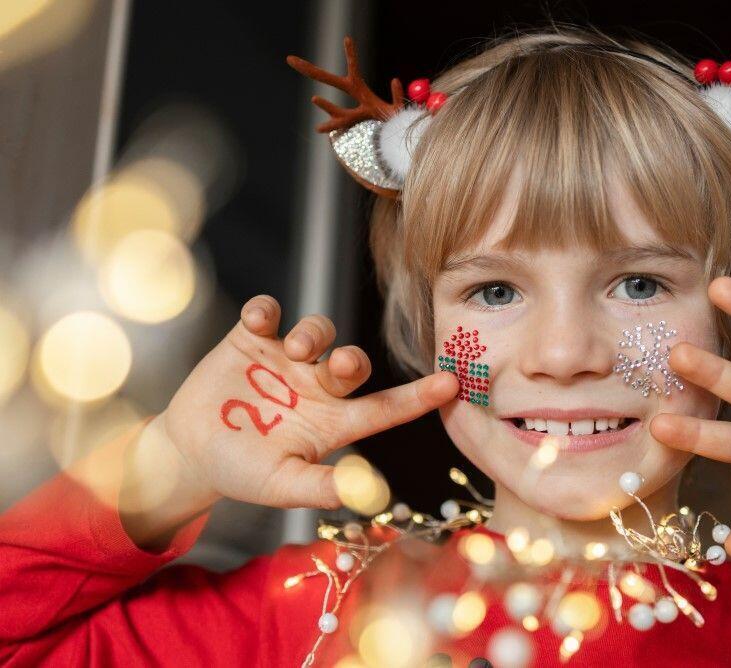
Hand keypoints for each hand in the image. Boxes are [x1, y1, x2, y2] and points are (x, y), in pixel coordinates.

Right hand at [158, 295, 457, 510]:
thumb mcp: (281, 486)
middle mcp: (318, 384)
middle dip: (352, 359)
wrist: (190, 452)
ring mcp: (286, 358)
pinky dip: (265, 310)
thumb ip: (320, 488)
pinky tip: (257, 321)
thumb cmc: (242, 472)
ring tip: (291, 349)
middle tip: (336, 364)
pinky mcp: (251, 339)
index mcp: (334, 420)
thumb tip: (369, 494)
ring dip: (311, 333)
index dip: (418, 397)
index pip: (385, 407)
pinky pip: (267, 311)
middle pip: (353, 363)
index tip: (452, 385)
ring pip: (317, 329)